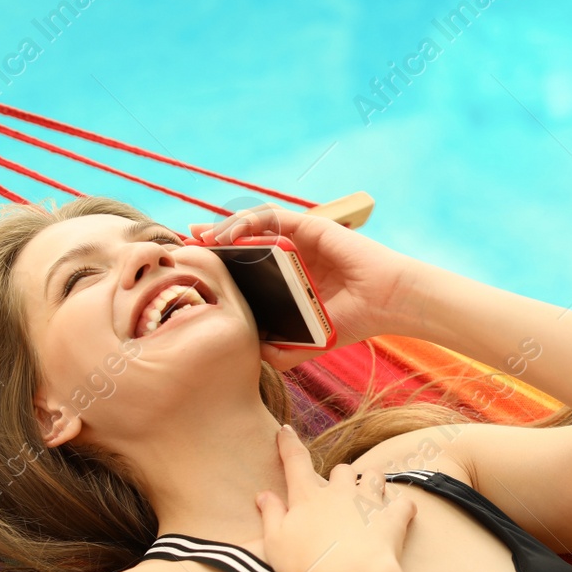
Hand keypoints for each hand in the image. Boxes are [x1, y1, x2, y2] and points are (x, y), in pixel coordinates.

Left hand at [190, 204, 429, 370]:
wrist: (386, 302)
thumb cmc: (355, 320)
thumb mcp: (311, 340)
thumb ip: (284, 349)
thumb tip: (253, 355)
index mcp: (290, 278)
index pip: (248, 266)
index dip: (221, 266)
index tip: (196, 270)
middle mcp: (292, 255)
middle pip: (244, 242)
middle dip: (212, 241)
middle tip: (186, 246)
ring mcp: (300, 238)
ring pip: (253, 225)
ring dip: (222, 227)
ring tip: (199, 236)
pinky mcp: (310, 225)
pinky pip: (271, 216)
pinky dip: (247, 220)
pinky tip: (228, 232)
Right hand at [254, 424, 416, 571]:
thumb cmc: (308, 564)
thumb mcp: (276, 543)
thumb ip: (271, 515)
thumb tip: (264, 495)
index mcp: (308, 496)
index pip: (295, 461)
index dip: (288, 444)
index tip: (284, 431)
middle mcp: (340, 492)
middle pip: (341, 469)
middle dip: (340, 476)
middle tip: (337, 494)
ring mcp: (369, 501)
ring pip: (374, 475)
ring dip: (371, 481)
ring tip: (369, 497)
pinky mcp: (393, 517)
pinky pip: (404, 503)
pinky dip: (401, 508)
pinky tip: (398, 515)